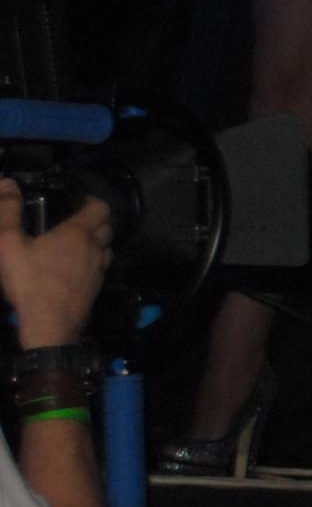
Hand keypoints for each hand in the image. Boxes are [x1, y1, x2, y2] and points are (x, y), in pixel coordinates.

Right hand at [0, 179, 113, 349]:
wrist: (49, 324)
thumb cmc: (29, 282)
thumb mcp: (9, 244)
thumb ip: (8, 211)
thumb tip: (7, 183)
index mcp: (77, 233)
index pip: (100, 206)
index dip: (90, 200)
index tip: (76, 201)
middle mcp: (94, 249)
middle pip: (106, 226)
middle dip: (94, 220)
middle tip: (73, 221)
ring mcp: (99, 270)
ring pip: (106, 247)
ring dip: (96, 242)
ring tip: (75, 243)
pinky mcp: (96, 288)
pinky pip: (101, 268)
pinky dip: (93, 262)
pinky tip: (75, 268)